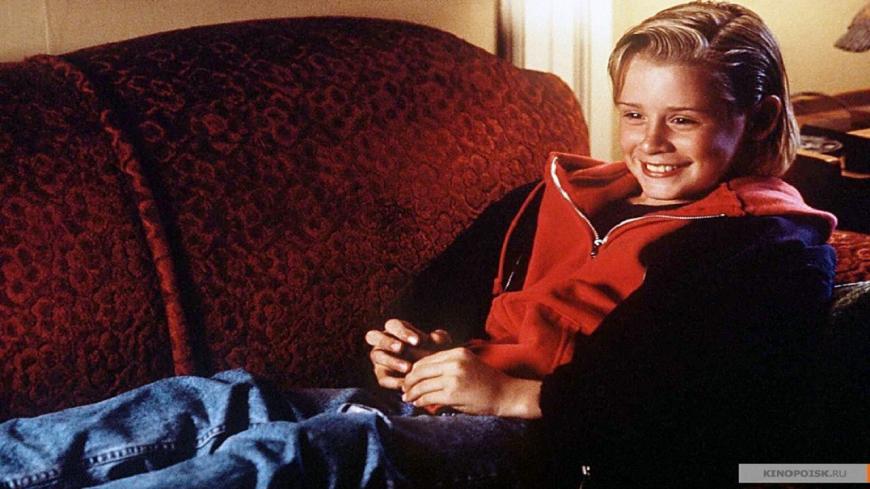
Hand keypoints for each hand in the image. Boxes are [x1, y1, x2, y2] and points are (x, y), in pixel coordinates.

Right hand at [364, 319, 451, 389]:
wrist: (431, 372)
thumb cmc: (433, 352)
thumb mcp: (439, 345)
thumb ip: (439, 339)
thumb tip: (436, 337)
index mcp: (395, 329)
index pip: (393, 325)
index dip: (403, 332)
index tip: (417, 341)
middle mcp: (383, 342)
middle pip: (373, 336)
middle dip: (387, 341)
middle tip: (401, 348)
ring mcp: (380, 358)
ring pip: (376, 356)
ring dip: (391, 361)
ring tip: (407, 368)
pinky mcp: (381, 374)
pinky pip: (382, 377)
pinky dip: (392, 381)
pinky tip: (405, 383)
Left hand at [401, 347, 541, 417]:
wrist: (505, 394)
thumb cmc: (486, 382)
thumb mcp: (467, 365)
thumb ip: (447, 366)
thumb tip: (422, 373)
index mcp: (457, 353)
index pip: (427, 359)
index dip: (415, 369)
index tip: (409, 378)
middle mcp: (454, 362)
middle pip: (421, 370)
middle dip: (409, 381)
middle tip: (404, 389)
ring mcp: (453, 377)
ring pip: (422, 384)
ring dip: (412, 392)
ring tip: (407, 398)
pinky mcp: (452, 393)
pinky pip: (429, 396)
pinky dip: (420, 401)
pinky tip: (417, 403)